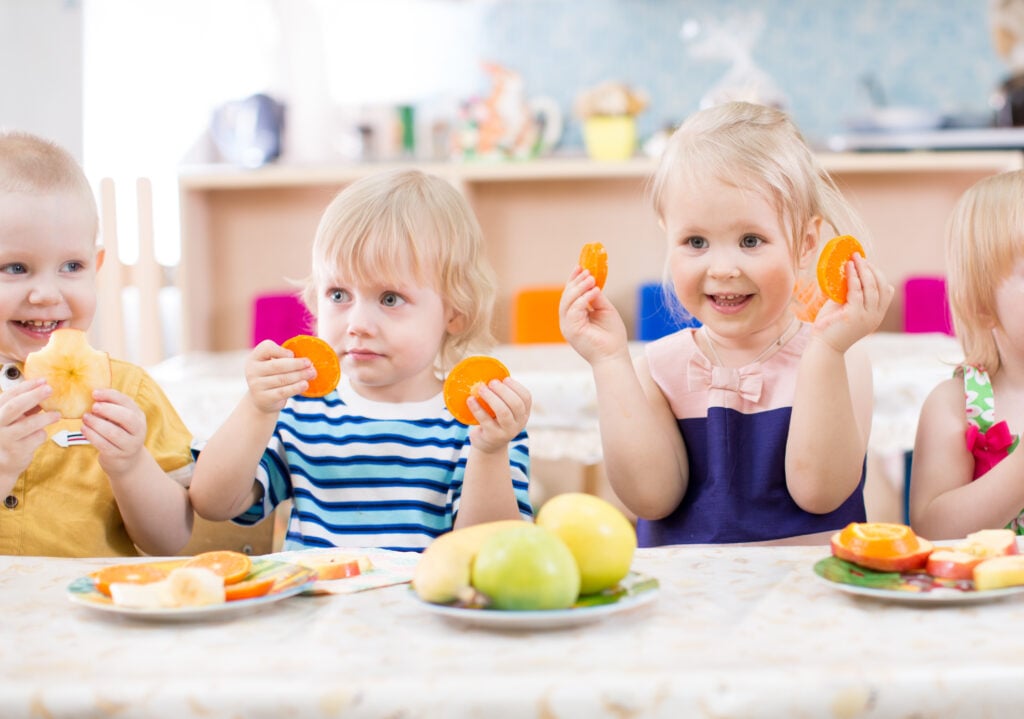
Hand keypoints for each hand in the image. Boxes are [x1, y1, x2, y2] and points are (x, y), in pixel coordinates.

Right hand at [0, 378, 58, 492]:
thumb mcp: (12, 419)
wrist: (2, 465)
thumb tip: (44, 388)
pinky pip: (36, 437)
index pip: (9, 396)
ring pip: (29, 424)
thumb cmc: (10, 436)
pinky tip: (41, 433)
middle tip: (50, 389)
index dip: (26, 387)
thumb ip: (24, 407)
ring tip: (57, 414)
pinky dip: (42, 434)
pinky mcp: (17, 451)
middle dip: (34, 396)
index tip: (43, 380)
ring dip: (46, 417)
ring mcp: (5, 439)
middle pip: (15, 407)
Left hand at [81, 388, 149, 476]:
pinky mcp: (118, 455)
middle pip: (127, 417)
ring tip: (85, 418)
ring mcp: (130, 444)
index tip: (94, 393)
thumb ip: (112, 408)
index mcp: (139, 416)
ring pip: (114, 433)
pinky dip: (92, 436)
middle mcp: (138, 430)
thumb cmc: (119, 432)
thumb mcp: (120, 419)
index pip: (127, 402)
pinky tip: (84, 429)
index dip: (111, 396)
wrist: (126, 459)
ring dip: (97, 424)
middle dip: (108, 410)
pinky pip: (104, 445)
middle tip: (93, 407)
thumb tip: (93, 395)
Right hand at [244, 340, 317, 413]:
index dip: (280, 350)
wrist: (262, 399)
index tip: (292, 354)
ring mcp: (256, 385)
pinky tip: (305, 384)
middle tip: (309, 363)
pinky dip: (295, 388)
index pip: (266, 348)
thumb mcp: (273, 364)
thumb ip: (285, 359)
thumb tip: (307, 361)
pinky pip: (282, 392)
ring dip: (299, 375)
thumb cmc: (272, 376)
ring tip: (312, 373)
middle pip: (277, 365)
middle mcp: (252, 370)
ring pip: (282, 379)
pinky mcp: (264, 398)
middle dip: (296, 364)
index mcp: (255, 357)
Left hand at [465, 377, 531, 453]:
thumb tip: (490, 375)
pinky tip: (470, 399)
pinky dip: (477, 408)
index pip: (526, 398)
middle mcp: (519, 423)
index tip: (505, 379)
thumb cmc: (495, 421)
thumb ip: (502, 396)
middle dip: (503, 390)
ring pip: (503, 412)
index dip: (516, 387)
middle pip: (516, 404)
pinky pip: (485, 420)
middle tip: (491, 382)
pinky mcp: (493, 436)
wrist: (488, 445)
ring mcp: (507, 431)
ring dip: (491, 397)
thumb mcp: (504, 410)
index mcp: (524, 414)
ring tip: (480, 388)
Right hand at [559, 266, 628, 364]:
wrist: (614, 356)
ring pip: (567, 302)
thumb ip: (596, 297)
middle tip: (587, 272)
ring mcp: (567, 326)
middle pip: (566, 297)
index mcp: (574, 317)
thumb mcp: (605, 310)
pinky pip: (574, 310)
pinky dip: (584, 299)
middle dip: (575, 282)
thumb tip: (591, 281)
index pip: (570, 296)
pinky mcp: (571, 330)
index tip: (580, 267)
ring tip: (591, 279)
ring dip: (579, 288)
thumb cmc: (611, 336)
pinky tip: (594, 291)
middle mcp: (568, 321)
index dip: (573, 280)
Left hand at [812, 254, 893, 351]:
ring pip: (871, 286)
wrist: (823, 346)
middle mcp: (876, 315)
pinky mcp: (854, 315)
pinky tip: (848, 268)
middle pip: (881, 285)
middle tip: (859, 256)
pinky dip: (853, 277)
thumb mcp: (847, 308)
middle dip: (872, 268)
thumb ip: (852, 294)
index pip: (886, 290)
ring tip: (854, 258)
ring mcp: (867, 316)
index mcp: (876, 314)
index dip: (878, 274)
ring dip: (863, 269)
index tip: (866, 263)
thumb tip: (848, 273)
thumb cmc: (831, 327)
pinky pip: (857, 291)